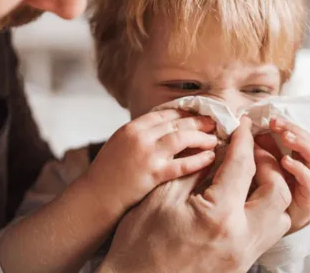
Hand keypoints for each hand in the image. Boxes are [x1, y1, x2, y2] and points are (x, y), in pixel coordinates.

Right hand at [86, 109, 217, 213]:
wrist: (94, 197)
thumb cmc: (107, 174)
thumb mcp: (119, 145)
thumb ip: (141, 136)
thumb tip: (165, 132)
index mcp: (131, 127)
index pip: (165, 113)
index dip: (185, 112)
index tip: (199, 114)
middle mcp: (140, 136)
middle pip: (177, 122)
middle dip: (198, 121)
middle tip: (214, 123)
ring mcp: (146, 154)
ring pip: (182, 138)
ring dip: (202, 137)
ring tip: (215, 140)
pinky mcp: (152, 173)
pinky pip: (182, 164)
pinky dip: (198, 160)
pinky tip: (210, 158)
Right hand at [99, 118, 291, 272]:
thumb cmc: (139, 243)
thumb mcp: (162, 197)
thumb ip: (193, 170)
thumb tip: (215, 150)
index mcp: (218, 217)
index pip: (242, 167)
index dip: (243, 140)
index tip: (241, 125)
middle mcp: (240, 239)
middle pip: (278, 192)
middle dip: (268, 164)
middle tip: (250, 150)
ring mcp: (244, 256)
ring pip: (281, 216)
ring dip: (271, 190)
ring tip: (251, 174)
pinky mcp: (241, 265)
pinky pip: (267, 234)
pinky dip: (264, 210)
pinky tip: (243, 199)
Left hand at [261, 117, 309, 232]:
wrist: (265, 229)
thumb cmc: (262, 193)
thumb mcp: (260, 167)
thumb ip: (260, 150)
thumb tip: (249, 128)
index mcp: (299, 160)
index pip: (302, 136)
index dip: (290, 126)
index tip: (273, 119)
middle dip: (296, 131)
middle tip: (278, 123)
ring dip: (302, 145)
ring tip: (286, 136)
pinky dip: (300, 169)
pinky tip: (286, 161)